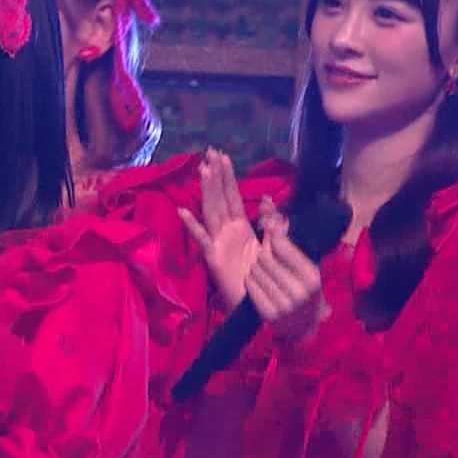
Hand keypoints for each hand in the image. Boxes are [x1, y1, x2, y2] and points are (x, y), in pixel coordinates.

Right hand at [179, 149, 260, 310]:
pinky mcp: (214, 258)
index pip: (233, 196)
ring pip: (211, 212)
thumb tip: (269, 200)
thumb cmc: (265, 278)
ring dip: (207, 191)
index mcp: (241, 227)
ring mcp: (218, 243)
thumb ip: (272, 225)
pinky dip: (193, 225)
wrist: (258, 305)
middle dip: (216, 176)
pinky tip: (183, 211)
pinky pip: (202, 239)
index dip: (228, 177)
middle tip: (210, 152)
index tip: (222, 156)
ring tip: (203, 170)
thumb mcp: (273, 247)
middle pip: (220, 199)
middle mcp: (227, 231)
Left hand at [246, 222, 326, 343]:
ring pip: (254, 270)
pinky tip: (260, 284)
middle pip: (264, 257)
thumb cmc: (302, 287)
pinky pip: (249, 285)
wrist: (302, 327)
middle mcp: (299, 292)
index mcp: (311, 276)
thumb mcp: (303, 263)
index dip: (273, 236)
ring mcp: (283, 305)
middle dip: (263, 254)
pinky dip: (250, 281)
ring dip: (255, 268)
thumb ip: (284, 235)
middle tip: (269, 260)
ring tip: (266, 274)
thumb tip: (266, 201)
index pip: (282, 246)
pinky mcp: (267, 314)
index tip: (272, 234)